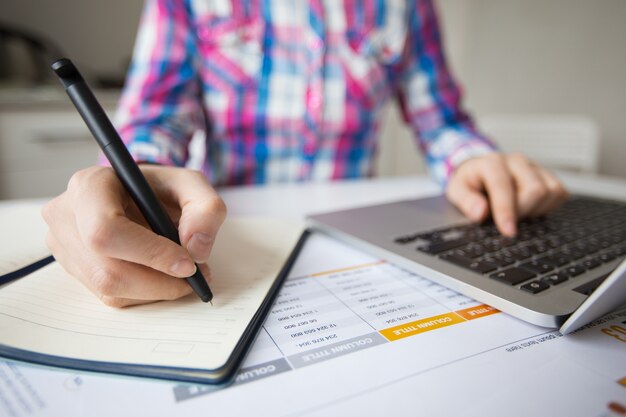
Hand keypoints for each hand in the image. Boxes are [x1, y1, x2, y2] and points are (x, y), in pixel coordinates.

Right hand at [42, 165, 225, 306]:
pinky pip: (111, 295)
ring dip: (156, 290)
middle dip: (160, 281)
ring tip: (185, 275)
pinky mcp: (74, 269)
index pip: (106, 230)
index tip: (187, 264)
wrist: (140, 196)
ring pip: (110, 288)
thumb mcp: (191, 185)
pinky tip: (162, 276)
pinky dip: (145, 292)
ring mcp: (64, 245)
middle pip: (107, 269)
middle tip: (194, 276)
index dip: (150, 254)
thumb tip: (196, 249)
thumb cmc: (161, 188)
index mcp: (89, 186)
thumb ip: (206, 208)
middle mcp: (66, 215)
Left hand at [445, 153, 567, 235]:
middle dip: (523, 212)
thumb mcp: (457, 190)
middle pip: (535, 190)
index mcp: (491, 162)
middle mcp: (516, 161)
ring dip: (536, 210)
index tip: (508, 231)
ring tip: (517, 213)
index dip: (506, 211)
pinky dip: (548, 207)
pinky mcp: (547, 175)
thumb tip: (480, 212)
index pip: (503, 186)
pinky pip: (560, 193)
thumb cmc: (470, 183)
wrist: (480, 171)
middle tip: (507, 221)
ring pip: (552, 191)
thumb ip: (465, 201)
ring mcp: (534, 167)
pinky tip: (530, 209)